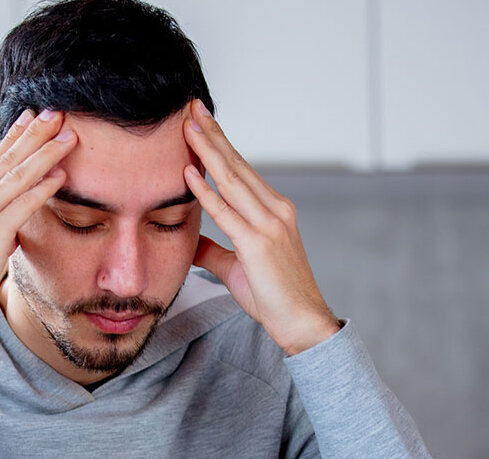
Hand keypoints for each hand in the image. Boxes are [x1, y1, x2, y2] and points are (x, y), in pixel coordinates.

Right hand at [0, 109, 76, 368]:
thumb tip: (6, 224)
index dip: (12, 140)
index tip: (31, 118)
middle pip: (3, 162)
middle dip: (32, 135)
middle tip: (55, 112)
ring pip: (15, 177)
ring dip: (44, 153)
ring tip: (68, 135)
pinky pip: (21, 205)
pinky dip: (42, 187)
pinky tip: (61, 174)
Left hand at [181, 99, 339, 354]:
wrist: (302, 322)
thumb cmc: (273, 296)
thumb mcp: (236, 266)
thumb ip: (213, 249)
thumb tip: (189, 240)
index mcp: (273, 209)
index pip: (240, 168)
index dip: (218, 142)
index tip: (199, 120)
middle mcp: (274, 209)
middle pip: (236, 163)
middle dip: (212, 133)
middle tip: (191, 106)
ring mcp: (268, 224)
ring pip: (231, 179)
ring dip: (206, 151)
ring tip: (187, 126)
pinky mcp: (258, 243)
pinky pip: (226, 212)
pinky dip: (205, 192)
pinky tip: (188, 173)